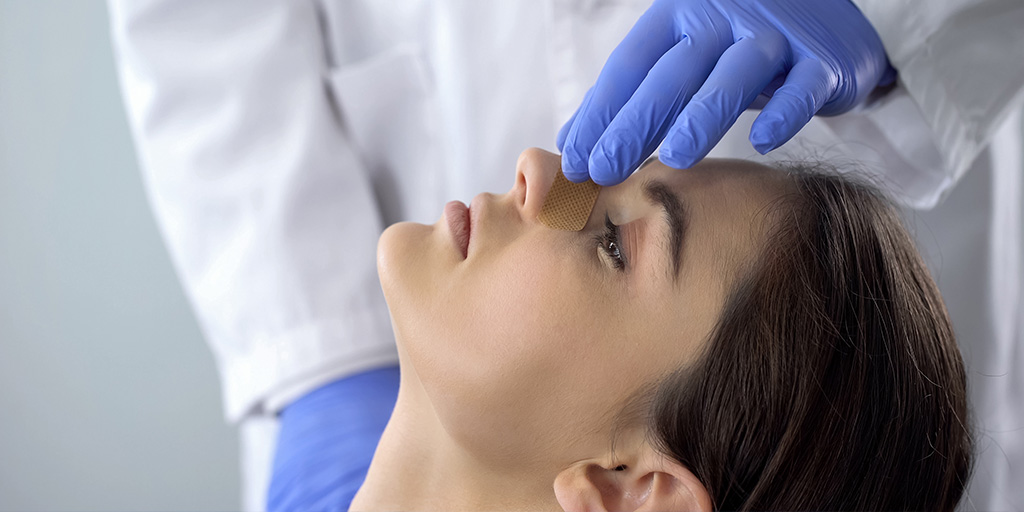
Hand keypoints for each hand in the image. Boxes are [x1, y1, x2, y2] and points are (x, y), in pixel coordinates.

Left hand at [557, 0, 895, 185]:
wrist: (826, 13)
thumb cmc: (737, 44)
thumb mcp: (680, 58)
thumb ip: (630, 96)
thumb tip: (572, 142)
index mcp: (679, 16)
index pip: (631, 65)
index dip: (601, 112)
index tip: (576, 161)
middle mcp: (721, 19)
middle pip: (672, 73)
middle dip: (636, 122)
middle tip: (605, 168)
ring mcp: (773, 35)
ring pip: (733, 75)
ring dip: (703, 116)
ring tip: (675, 159)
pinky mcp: (822, 59)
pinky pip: (803, 85)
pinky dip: (784, 111)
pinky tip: (763, 141)